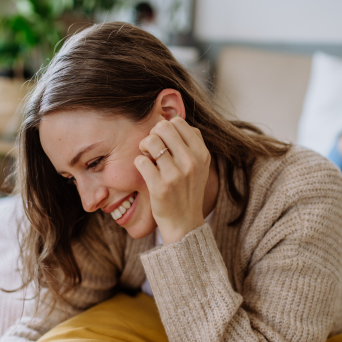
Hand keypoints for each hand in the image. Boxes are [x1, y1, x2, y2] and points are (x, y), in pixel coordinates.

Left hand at [134, 116, 210, 243]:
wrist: (185, 223)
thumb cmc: (187, 190)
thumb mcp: (199, 166)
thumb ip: (190, 143)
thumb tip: (172, 118)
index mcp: (202, 153)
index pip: (178, 122)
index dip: (166, 128)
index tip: (164, 142)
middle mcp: (191, 162)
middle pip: (163, 127)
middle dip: (153, 135)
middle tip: (152, 149)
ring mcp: (176, 175)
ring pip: (151, 140)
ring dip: (144, 147)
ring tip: (147, 157)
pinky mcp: (160, 187)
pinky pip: (141, 161)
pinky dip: (139, 163)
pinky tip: (144, 171)